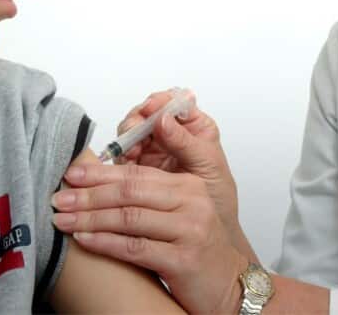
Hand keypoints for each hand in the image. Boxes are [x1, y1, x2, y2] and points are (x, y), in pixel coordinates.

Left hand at [52, 153, 247, 314]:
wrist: (230, 286)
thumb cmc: (198, 249)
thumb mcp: (180, 214)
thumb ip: (150, 197)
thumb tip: (99, 186)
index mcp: (188, 185)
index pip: (137, 172)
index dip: (100, 172)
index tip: (71, 174)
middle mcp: (192, 202)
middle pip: (130, 191)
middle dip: (89, 194)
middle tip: (59, 197)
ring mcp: (190, 230)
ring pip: (129, 217)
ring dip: (90, 218)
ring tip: (63, 219)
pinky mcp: (184, 259)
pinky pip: (135, 248)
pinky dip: (104, 242)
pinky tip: (83, 239)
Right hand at [113, 91, 241, 237]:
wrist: (207, 235)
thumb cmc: (217, 198)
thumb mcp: (209, 167)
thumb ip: (187, 142)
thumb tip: (164, 118)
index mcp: (194, 127)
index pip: (174, 102)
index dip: (161, 101)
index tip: (153, 108)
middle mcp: (170, 134)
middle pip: (147, 113)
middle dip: (138, 118)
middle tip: (135, 129)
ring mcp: (152, 149)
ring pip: (132, 131)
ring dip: (127, 136)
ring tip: (131, 150)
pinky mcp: (137, 167)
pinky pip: (122, 153)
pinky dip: (120, 155)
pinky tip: (125, 161)